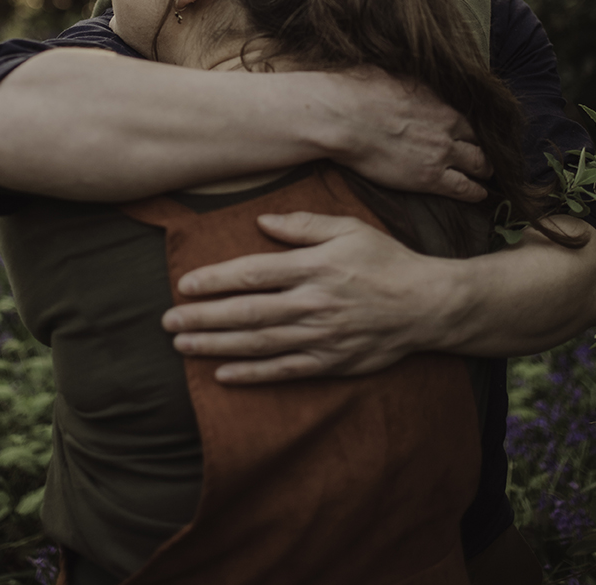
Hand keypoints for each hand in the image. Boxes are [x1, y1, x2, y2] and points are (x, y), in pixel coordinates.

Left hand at [162, 211, 465, 382]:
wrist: (427, 305)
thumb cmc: (385, 261)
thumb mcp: (348, 229)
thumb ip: (304, 224)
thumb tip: (262, 221)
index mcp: (313, 267)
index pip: (253, 274)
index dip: (215, 280)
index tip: (184, 284)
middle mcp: (313, 304)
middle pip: (247, 312)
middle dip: (203, 317)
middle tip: (167, 321)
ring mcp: (321, 337)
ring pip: (259, 344)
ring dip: (216, 345)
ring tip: (183, 346)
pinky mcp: (331, 363)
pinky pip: (284, 371)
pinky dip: (252, 375)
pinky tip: (222, 374)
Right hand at [324, 67, 489, 199]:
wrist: (342, 118)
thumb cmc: (358, 91)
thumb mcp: (393, 75)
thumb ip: (412, 85)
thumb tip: (410, 83)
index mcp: (439, 101)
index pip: (469, 117)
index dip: (472, 128)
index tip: (472, 134)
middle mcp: (448, 126)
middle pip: (479, 140)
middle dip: (485, 148)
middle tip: (487, 155)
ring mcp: (441, 153)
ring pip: (479, 164)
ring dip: (485, 170)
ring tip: (488, 176)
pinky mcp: (429, 178)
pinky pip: (463, 188)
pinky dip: (475, 192)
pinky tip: (480, 195)